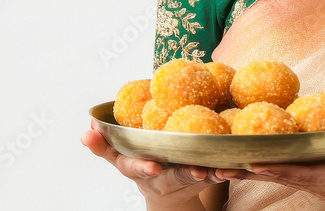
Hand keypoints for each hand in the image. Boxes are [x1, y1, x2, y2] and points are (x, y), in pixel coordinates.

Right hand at [81, 120, 220, 209]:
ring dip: (210, 174)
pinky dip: (225, 172)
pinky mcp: (201, 178)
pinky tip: (236, 168)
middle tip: (196, 172)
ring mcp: (182, 181)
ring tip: (220, 169)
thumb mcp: (119, 158)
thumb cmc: (142, 164)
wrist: (166, 197)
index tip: (153, 166)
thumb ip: (103, 144)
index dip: (144, 167)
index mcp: (139, 170)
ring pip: (198, 178)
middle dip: (183, 175)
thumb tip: (88, 127)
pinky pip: (215, 175)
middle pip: (172, 179)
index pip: (136, 169)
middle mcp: (161, 179)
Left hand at [213, 102, 324, 209]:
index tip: (256, 163)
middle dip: (258, 171)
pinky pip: (296, 179)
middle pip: (289, 179)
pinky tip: (253, 162)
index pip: (309, 173)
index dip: (282, 169)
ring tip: (227, 165)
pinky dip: (275, 171)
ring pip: (289, 180)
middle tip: (224, 164)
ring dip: (261, 173)